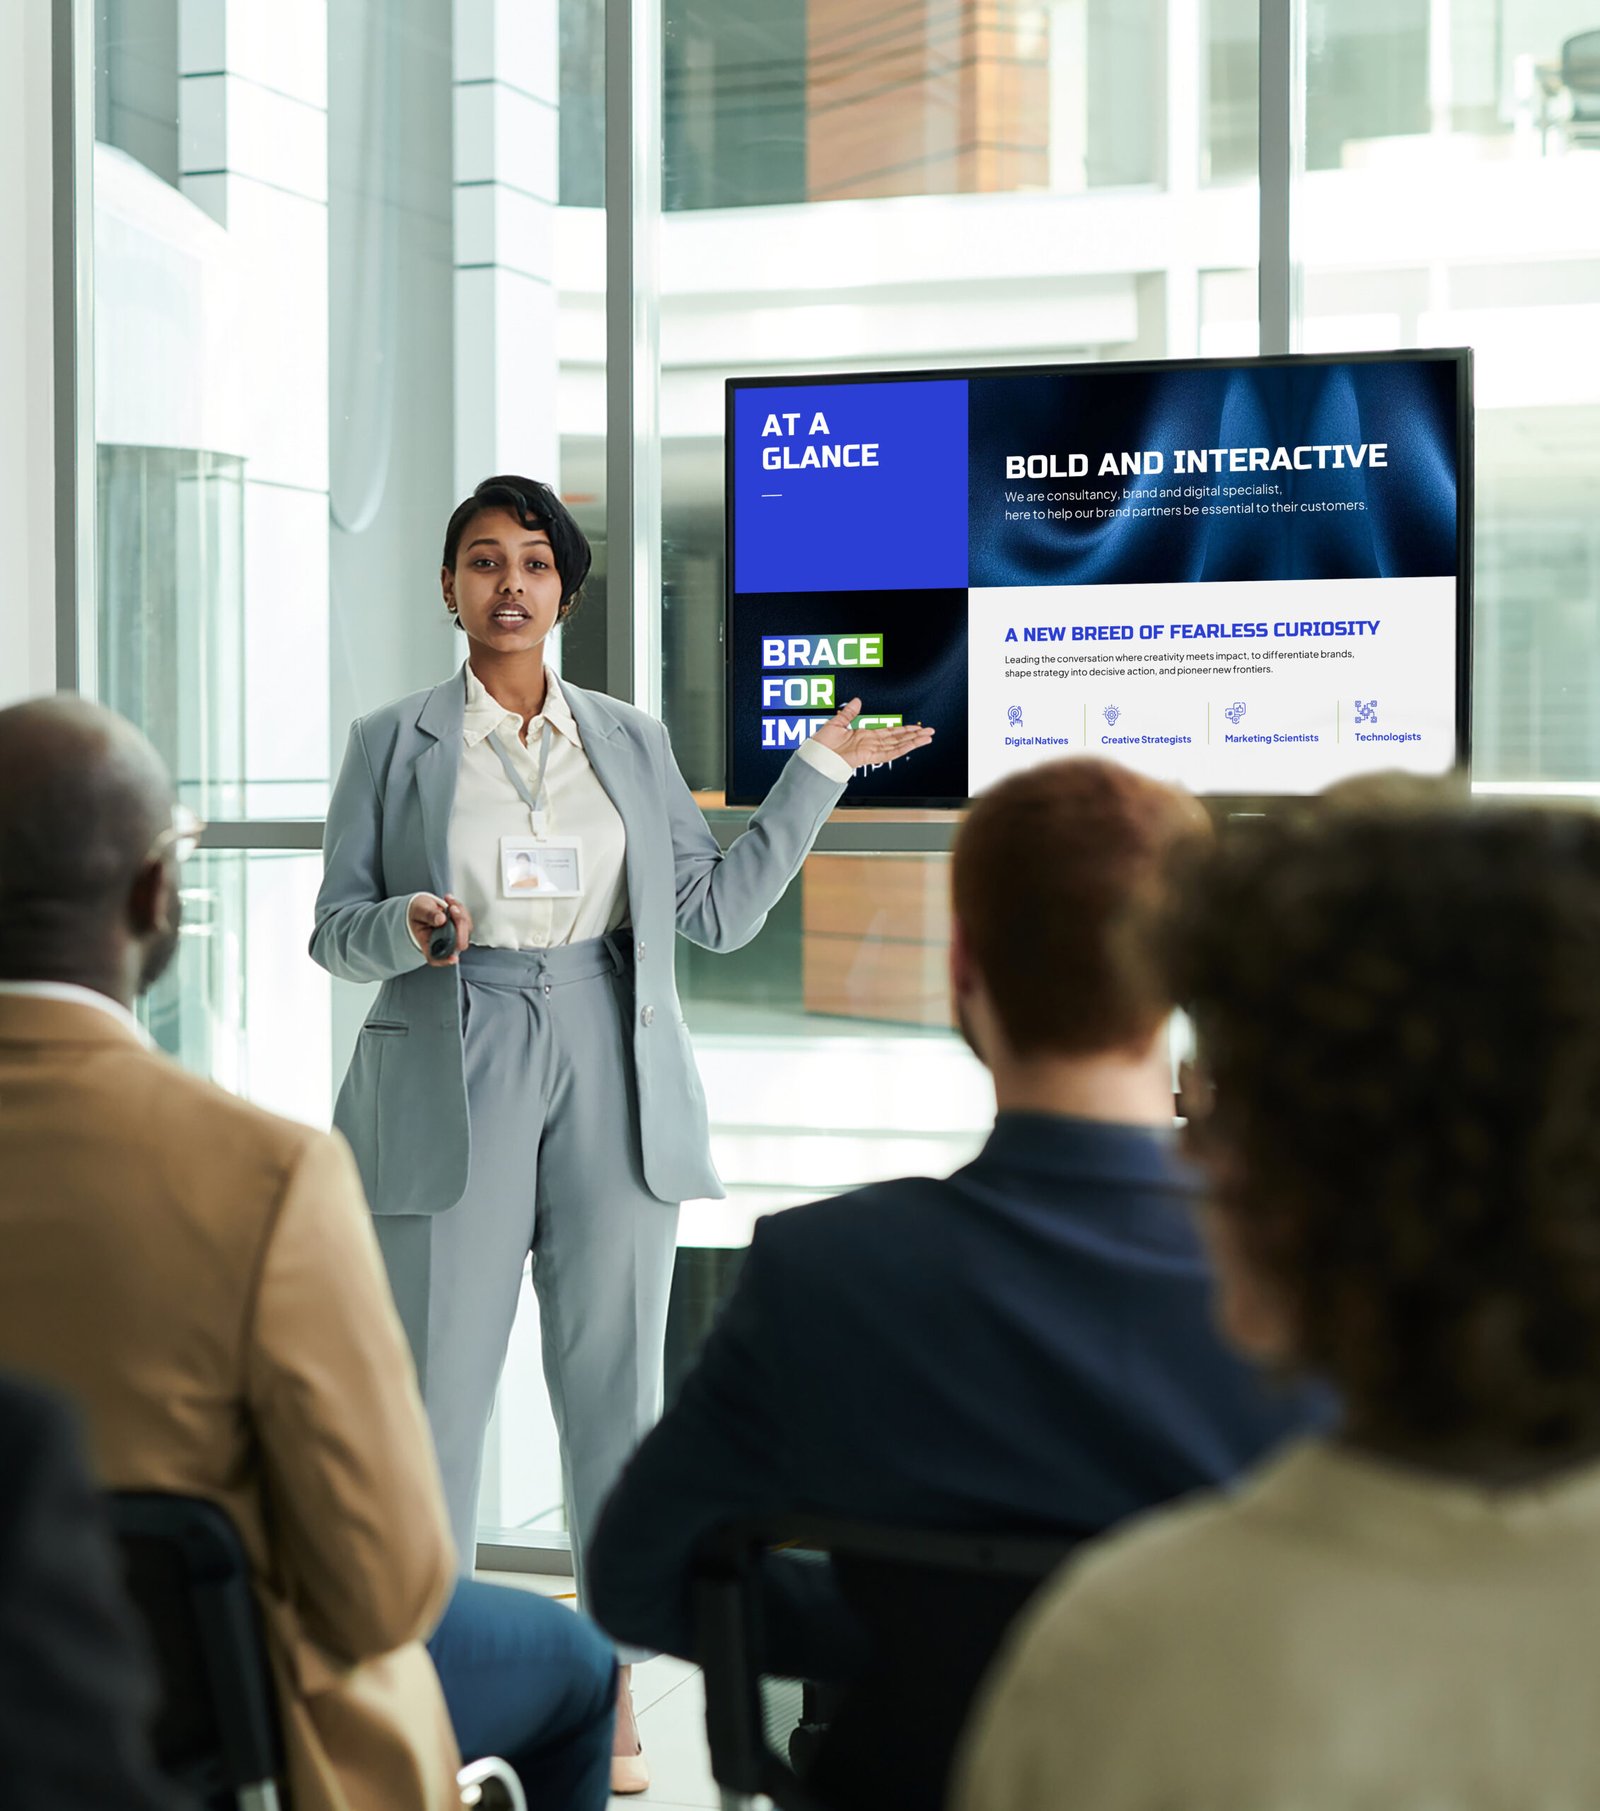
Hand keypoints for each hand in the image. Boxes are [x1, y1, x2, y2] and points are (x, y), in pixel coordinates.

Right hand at [409, 892, 472, 966]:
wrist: (423, 907)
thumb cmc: (418, 912)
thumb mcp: (419, 911)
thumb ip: (428, 915)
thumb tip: (440, 919)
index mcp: (428, 944)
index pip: (435, 958)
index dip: (445, 960)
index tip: (452, 958)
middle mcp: (442, 943)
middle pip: (458, 943)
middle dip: (459, 923)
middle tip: (451, 909)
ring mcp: (453, 937)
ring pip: (465, 931)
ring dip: (460, 914)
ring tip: (448, 902)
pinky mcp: (460, 929)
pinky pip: (467, 921)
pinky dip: (461, 910)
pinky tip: (451, 902)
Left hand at [810, 698, 935, 771]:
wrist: (814, 758)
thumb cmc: (820, 745)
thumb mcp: (836, 723)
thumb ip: (849, 713)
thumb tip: (857, 700)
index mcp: (863, 737)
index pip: (888, 733)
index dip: (902, 729)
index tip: (914, 727)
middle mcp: (869, 744)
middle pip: (897, 739)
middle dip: (914, 735)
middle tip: (929, 731)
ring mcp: (870, 751)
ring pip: (897, 746)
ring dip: (914, 741)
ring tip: (928, 737)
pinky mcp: (868, 757)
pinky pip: (889, 753)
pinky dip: (902, 748)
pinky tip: (914, 744)